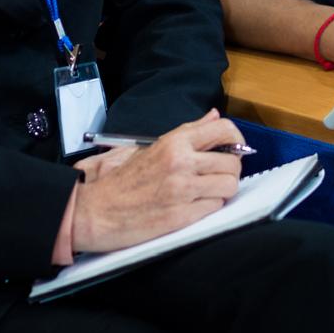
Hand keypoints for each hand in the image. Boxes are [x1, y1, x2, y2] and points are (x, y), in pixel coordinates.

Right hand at [71, 109, 242, 252]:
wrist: (97, 212)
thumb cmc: (123, 180)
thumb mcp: (154, 146)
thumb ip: (188, 131)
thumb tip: (213, 116)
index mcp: (174, 142)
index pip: (224, 129)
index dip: (236, 141)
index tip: (232, 150)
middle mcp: (181, 162)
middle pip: (233, 162)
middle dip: (231, 170)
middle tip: (217, 176)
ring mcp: (182, 190)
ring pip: (229, 186)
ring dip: (222, 190)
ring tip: (207, 192)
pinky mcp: (182, 216)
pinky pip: (215, 207)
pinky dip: (209, 207)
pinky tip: (194, 205)